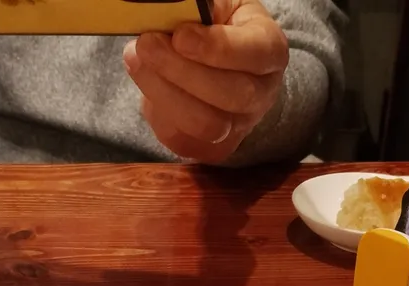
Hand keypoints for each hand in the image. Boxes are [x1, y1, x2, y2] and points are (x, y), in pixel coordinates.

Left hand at [123, 0, 288, 163]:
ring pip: (206, 125)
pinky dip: (157, 111)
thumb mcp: (216, 5)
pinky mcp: (211, 148)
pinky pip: (183, 139)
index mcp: (270, 50)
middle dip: (182, 71)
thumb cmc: (216, 27)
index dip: (217, 48)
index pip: (256, 54)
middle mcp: (262, 94)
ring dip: (164, 93)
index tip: (181, 36)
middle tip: (147, 44)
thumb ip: (200, 8)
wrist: (215, 64)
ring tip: (138, 60)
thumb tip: (174, 16)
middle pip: (232, 95)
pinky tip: (148, 82)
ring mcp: (239, 126)